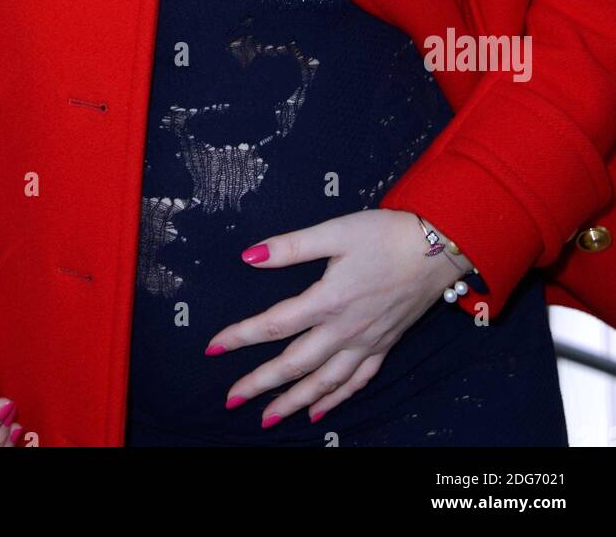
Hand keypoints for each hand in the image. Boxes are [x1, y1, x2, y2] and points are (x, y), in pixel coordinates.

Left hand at [204, 208, 465, 427]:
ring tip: (267, 419)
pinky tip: (319, 411)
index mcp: (328, 300)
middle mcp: (345, 330)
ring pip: (324, 383)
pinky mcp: (384, 345)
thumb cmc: (385, 235)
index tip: (213, 348)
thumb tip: (248, 256)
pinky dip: (335, 399)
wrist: (438, 248)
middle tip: (231, 400)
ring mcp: (366, 342)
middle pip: (295, 364)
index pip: (274, 325)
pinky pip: (356, 382)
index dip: (241, 337)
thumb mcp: (335, 231)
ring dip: (293, 402)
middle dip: (260, 384)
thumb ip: (291, 247)